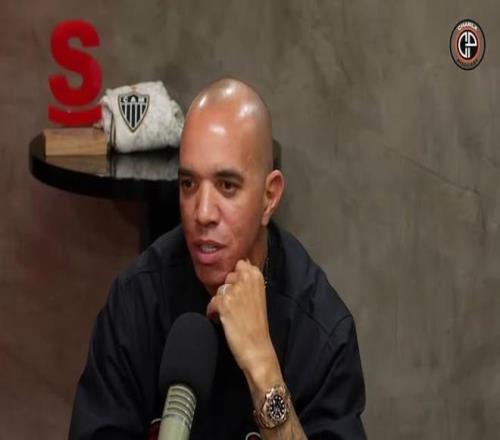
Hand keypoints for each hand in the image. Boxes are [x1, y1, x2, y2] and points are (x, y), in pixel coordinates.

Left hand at [206, 259, 276, 374]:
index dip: (237, 278)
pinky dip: (213, 312)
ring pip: (219, 290)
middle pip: (228, 276)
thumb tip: (240, 268)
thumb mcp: (259, 296)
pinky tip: (222, 320)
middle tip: (235, 304)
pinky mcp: (224, 303)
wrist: (257, 347)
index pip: (241, 263)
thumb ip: (250, 281)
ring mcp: (235, 291)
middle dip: (228, 289)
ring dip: (221, 301)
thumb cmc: (258, 324)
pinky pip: (211, 302)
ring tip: (229, 314)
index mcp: (257, 276)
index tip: (239, 289)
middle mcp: (246, 279)